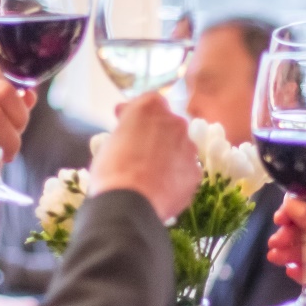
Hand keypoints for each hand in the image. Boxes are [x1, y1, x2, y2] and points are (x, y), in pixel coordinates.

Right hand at [89, 93, 200, 219]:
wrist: (128, 204)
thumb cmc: (111, 169)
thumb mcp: (110, 140)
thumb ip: (125, 126)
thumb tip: (126, 118)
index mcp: (151, 107)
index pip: (149, 102)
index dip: (137, 115)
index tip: (125, 125)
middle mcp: (175, 122)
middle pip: (167, 124)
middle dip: (156, 134)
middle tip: (138, 152)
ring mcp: (189, 147)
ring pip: (179, 147)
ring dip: (168, 155)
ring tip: (150, 174)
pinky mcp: (195, 172)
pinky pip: (185, 169)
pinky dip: (176, 175)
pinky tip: (161, 187)